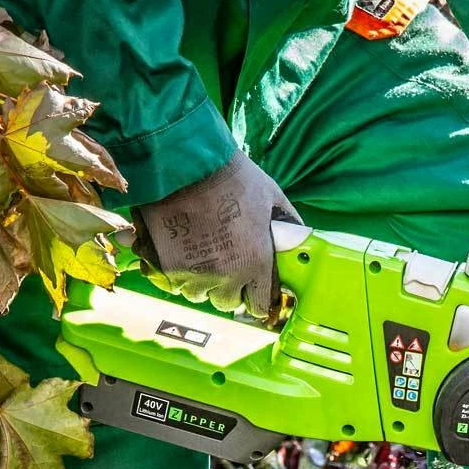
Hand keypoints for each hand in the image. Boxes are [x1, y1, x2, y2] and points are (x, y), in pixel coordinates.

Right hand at [136, 151, 298, 316]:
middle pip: (226, 303)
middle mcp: (227, 275)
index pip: (259, 306)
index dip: (256, 297)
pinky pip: (174, 284)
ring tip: (201, 256)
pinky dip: (177, 274)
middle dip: (227, 288)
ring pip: (198, 294)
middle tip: (224, 265)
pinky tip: (182, 253)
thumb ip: (288, 222)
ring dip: (200, 281)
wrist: (186, 163)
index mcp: (256, 262)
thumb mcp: (272, 196)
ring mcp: (195, 273)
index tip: (251, 289)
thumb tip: (301, 235)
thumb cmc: (232, 177)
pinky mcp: (168, 266)